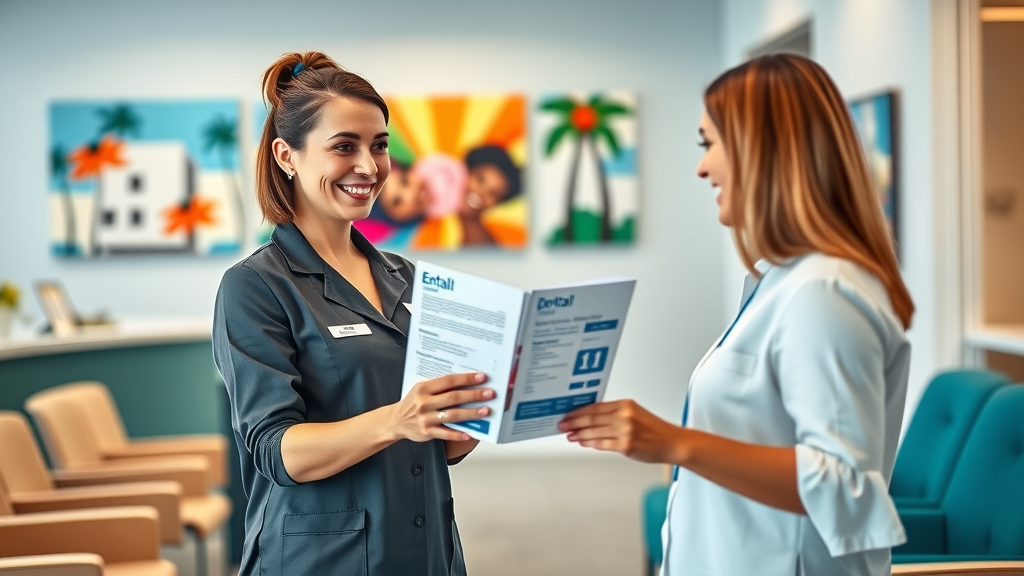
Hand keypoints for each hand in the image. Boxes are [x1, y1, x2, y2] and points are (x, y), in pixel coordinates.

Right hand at [390, 372, 493, 442]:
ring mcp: (426, 418)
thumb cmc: (412, 403)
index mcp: (423, 388)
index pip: (448, 381)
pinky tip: (470, 433)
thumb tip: (465, 382)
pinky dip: (459, 434)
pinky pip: (446, 434)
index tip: (481, 377)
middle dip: (474, 395)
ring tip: (485, 411)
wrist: (396, 421)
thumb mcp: (421, 389)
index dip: (466, 379)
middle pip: (453, 397)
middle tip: (489, 393)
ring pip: (453, 415)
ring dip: (471, 413)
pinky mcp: (427, 432)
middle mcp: (424, 403)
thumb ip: (439, 386)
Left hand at [559, 399, 682, 463]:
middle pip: (592, 418)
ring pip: (595, 431)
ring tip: (570, 435)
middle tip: (563, 425)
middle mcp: (624, 416)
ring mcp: (625, 431)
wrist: (672, 443)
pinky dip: (590, 443)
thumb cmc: (655, 429)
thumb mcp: (635, 413)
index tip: (567, 414)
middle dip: (574, 422)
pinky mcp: (626, 445)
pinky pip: (602, 444)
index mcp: (625, 404)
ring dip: (579, 434)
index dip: (578, 411)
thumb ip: (615, 414)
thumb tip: (591, 419)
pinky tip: (583, 442)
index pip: (595, 406)